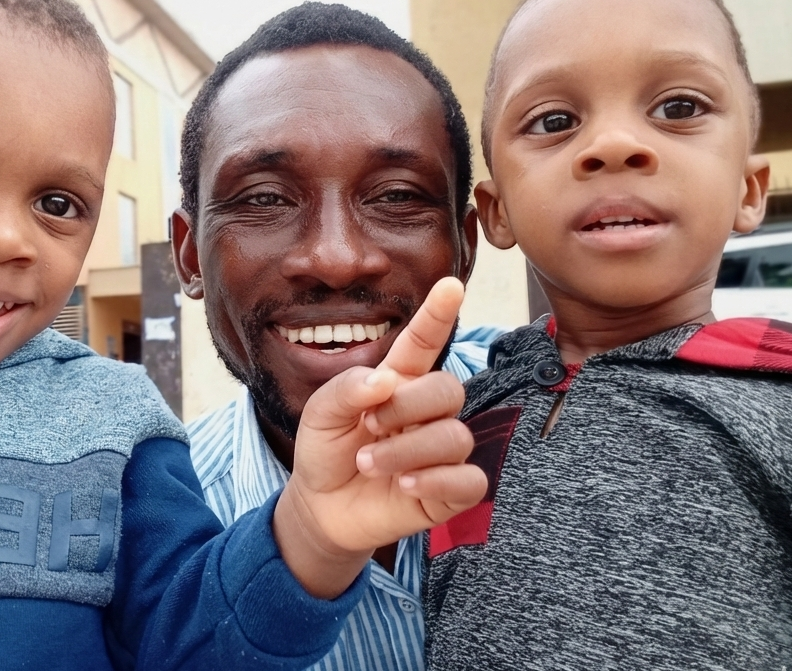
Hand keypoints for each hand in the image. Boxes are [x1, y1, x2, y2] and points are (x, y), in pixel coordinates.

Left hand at [273, 277, 487, 597]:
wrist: (321, 507)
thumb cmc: (326, 450)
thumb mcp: (320, 414)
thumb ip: (347, 389)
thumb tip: (385, 381)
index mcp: (398, 381)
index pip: (423, 342)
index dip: (437, 314)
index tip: (450, 285)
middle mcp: (426, 411)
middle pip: (448, 389)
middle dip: (407, 406)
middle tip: (369, 427)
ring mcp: (441, 451)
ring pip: (455, 436)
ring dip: (407, 450)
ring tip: (369, 463)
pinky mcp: (450, 491)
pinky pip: (471, 480)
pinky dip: (437, 481)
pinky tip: (405, 484)